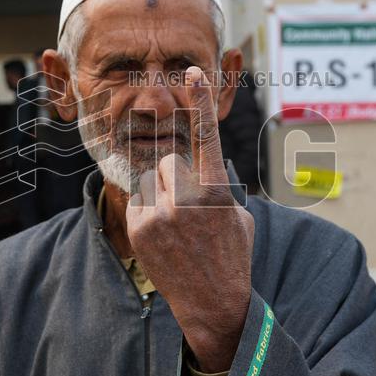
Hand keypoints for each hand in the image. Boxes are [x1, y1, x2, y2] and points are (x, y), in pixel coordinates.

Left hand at [127, 66, 253, 371]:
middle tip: (189, 208)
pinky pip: (138, 200)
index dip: (201, 101)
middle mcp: (186, 198)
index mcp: (216, 191)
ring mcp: (159, 214)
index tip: (194, 71)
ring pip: (152, 179)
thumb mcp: (237, 215)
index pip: (207, 136)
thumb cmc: (231, 255)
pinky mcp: (138, 228)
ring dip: (162, 194)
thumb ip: (217, 184)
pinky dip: (148, 212)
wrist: (213, 304)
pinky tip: (165, 238)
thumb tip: (200, 164)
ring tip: (177, 227)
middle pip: (169, 160)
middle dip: (177, 176)